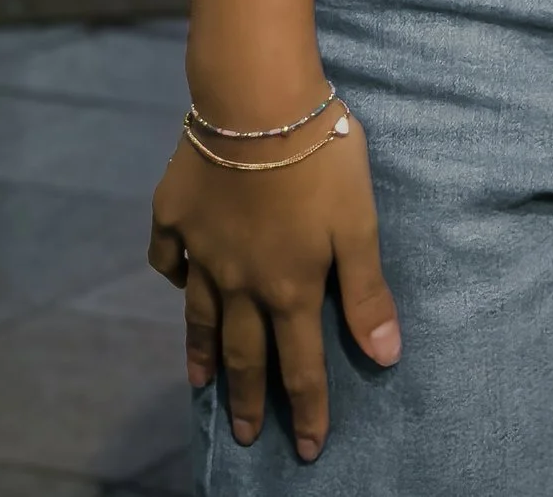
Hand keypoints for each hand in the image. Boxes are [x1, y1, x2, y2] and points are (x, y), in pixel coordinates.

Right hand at [149, 111, 400, 461]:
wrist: (254, 101)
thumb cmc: (319, 155)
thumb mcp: (358, 223)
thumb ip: (367, 291)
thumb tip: (385, 357)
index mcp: (289, 286)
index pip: (300, 366)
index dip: (308, 410)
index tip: (310, 450)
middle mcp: (239, 281)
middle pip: (244, 354)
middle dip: (250, 399)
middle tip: (247, 436)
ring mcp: (200, 250)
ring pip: (200, 317)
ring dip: (203, 355)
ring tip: (202, 385)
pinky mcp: (173, 215)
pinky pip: (168, 260)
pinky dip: (172, 278)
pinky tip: (178, 285)